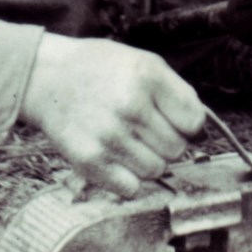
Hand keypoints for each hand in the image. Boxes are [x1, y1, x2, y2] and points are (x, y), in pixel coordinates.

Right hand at [19, 36, 204, 198]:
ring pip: (157, 170)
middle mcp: (130, 106)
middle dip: (167, 141)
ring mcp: (109, 136)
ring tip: (130, 140)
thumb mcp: (145, 63)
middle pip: (177, 149)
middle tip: (146, 128)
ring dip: (149, 160)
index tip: (175, 121)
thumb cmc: (101, 69)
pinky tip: (117, 157)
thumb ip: (179, 94)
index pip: (194, 121)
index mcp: (148, 76)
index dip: (189, 125)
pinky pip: (131, 188)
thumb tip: (203, 134)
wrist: (48, 77)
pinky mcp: (90, 161)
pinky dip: (129, 178)